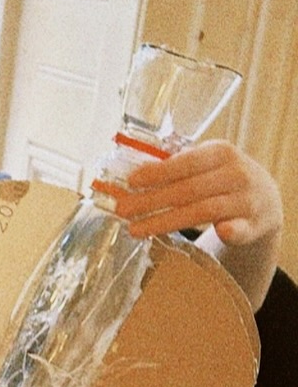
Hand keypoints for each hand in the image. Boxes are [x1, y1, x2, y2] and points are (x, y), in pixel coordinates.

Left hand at [115, 140, 281, 245]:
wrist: (264, 199)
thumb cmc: (221, 178)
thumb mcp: (205, 163)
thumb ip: (175, 166)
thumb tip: (130, 177)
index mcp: (221, 153)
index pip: (186, 162)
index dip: (158, 172)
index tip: (131, 182)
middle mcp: (236, 174)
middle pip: (188, 190)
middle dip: (150, 201)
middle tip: (122, 210)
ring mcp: (247, 200)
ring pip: (202, 211)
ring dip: (165, 221)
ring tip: (135, 229)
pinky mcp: (254, 225)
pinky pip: (239, 229)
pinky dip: (230, 230)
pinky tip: (219, 233)